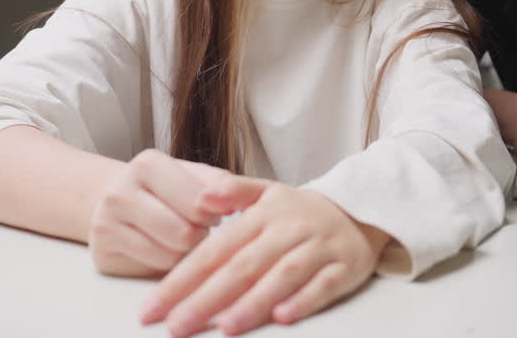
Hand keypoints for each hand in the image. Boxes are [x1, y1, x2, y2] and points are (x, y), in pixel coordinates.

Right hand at [87, 149, 230, 276]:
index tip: (214, 213)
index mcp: (147, 164)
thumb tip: (237, 203)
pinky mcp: (103, 255)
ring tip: (181, 237)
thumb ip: (219, 183)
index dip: (214, 214)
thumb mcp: (192, 174)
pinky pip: (152, 270)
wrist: (116, 199)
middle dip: (200, 235)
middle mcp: (120, 192)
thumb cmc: (165, 188)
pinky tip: (163, 249)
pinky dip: (166, 265)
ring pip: (169, 256)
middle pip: (184, 233)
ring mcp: (106, 225)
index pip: (198, 202)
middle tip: (198, 228)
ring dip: (186, 253)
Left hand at [139, 177, 389, 336]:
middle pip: (244, 266)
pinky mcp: (345, 267)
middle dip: (208, 298)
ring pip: (283, 275)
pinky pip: (324, 285)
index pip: (217, 248)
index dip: (183, 277)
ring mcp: (319, 248)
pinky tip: (282, 317)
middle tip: (177, 325)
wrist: (362, 210)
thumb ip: (234, 192)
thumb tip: (201, 196)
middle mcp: (289, 230)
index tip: (154, 307)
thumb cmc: (302, 212)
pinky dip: (304, 300)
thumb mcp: (268, 193)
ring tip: (226, 327)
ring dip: (254, 301)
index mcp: (264, 215)